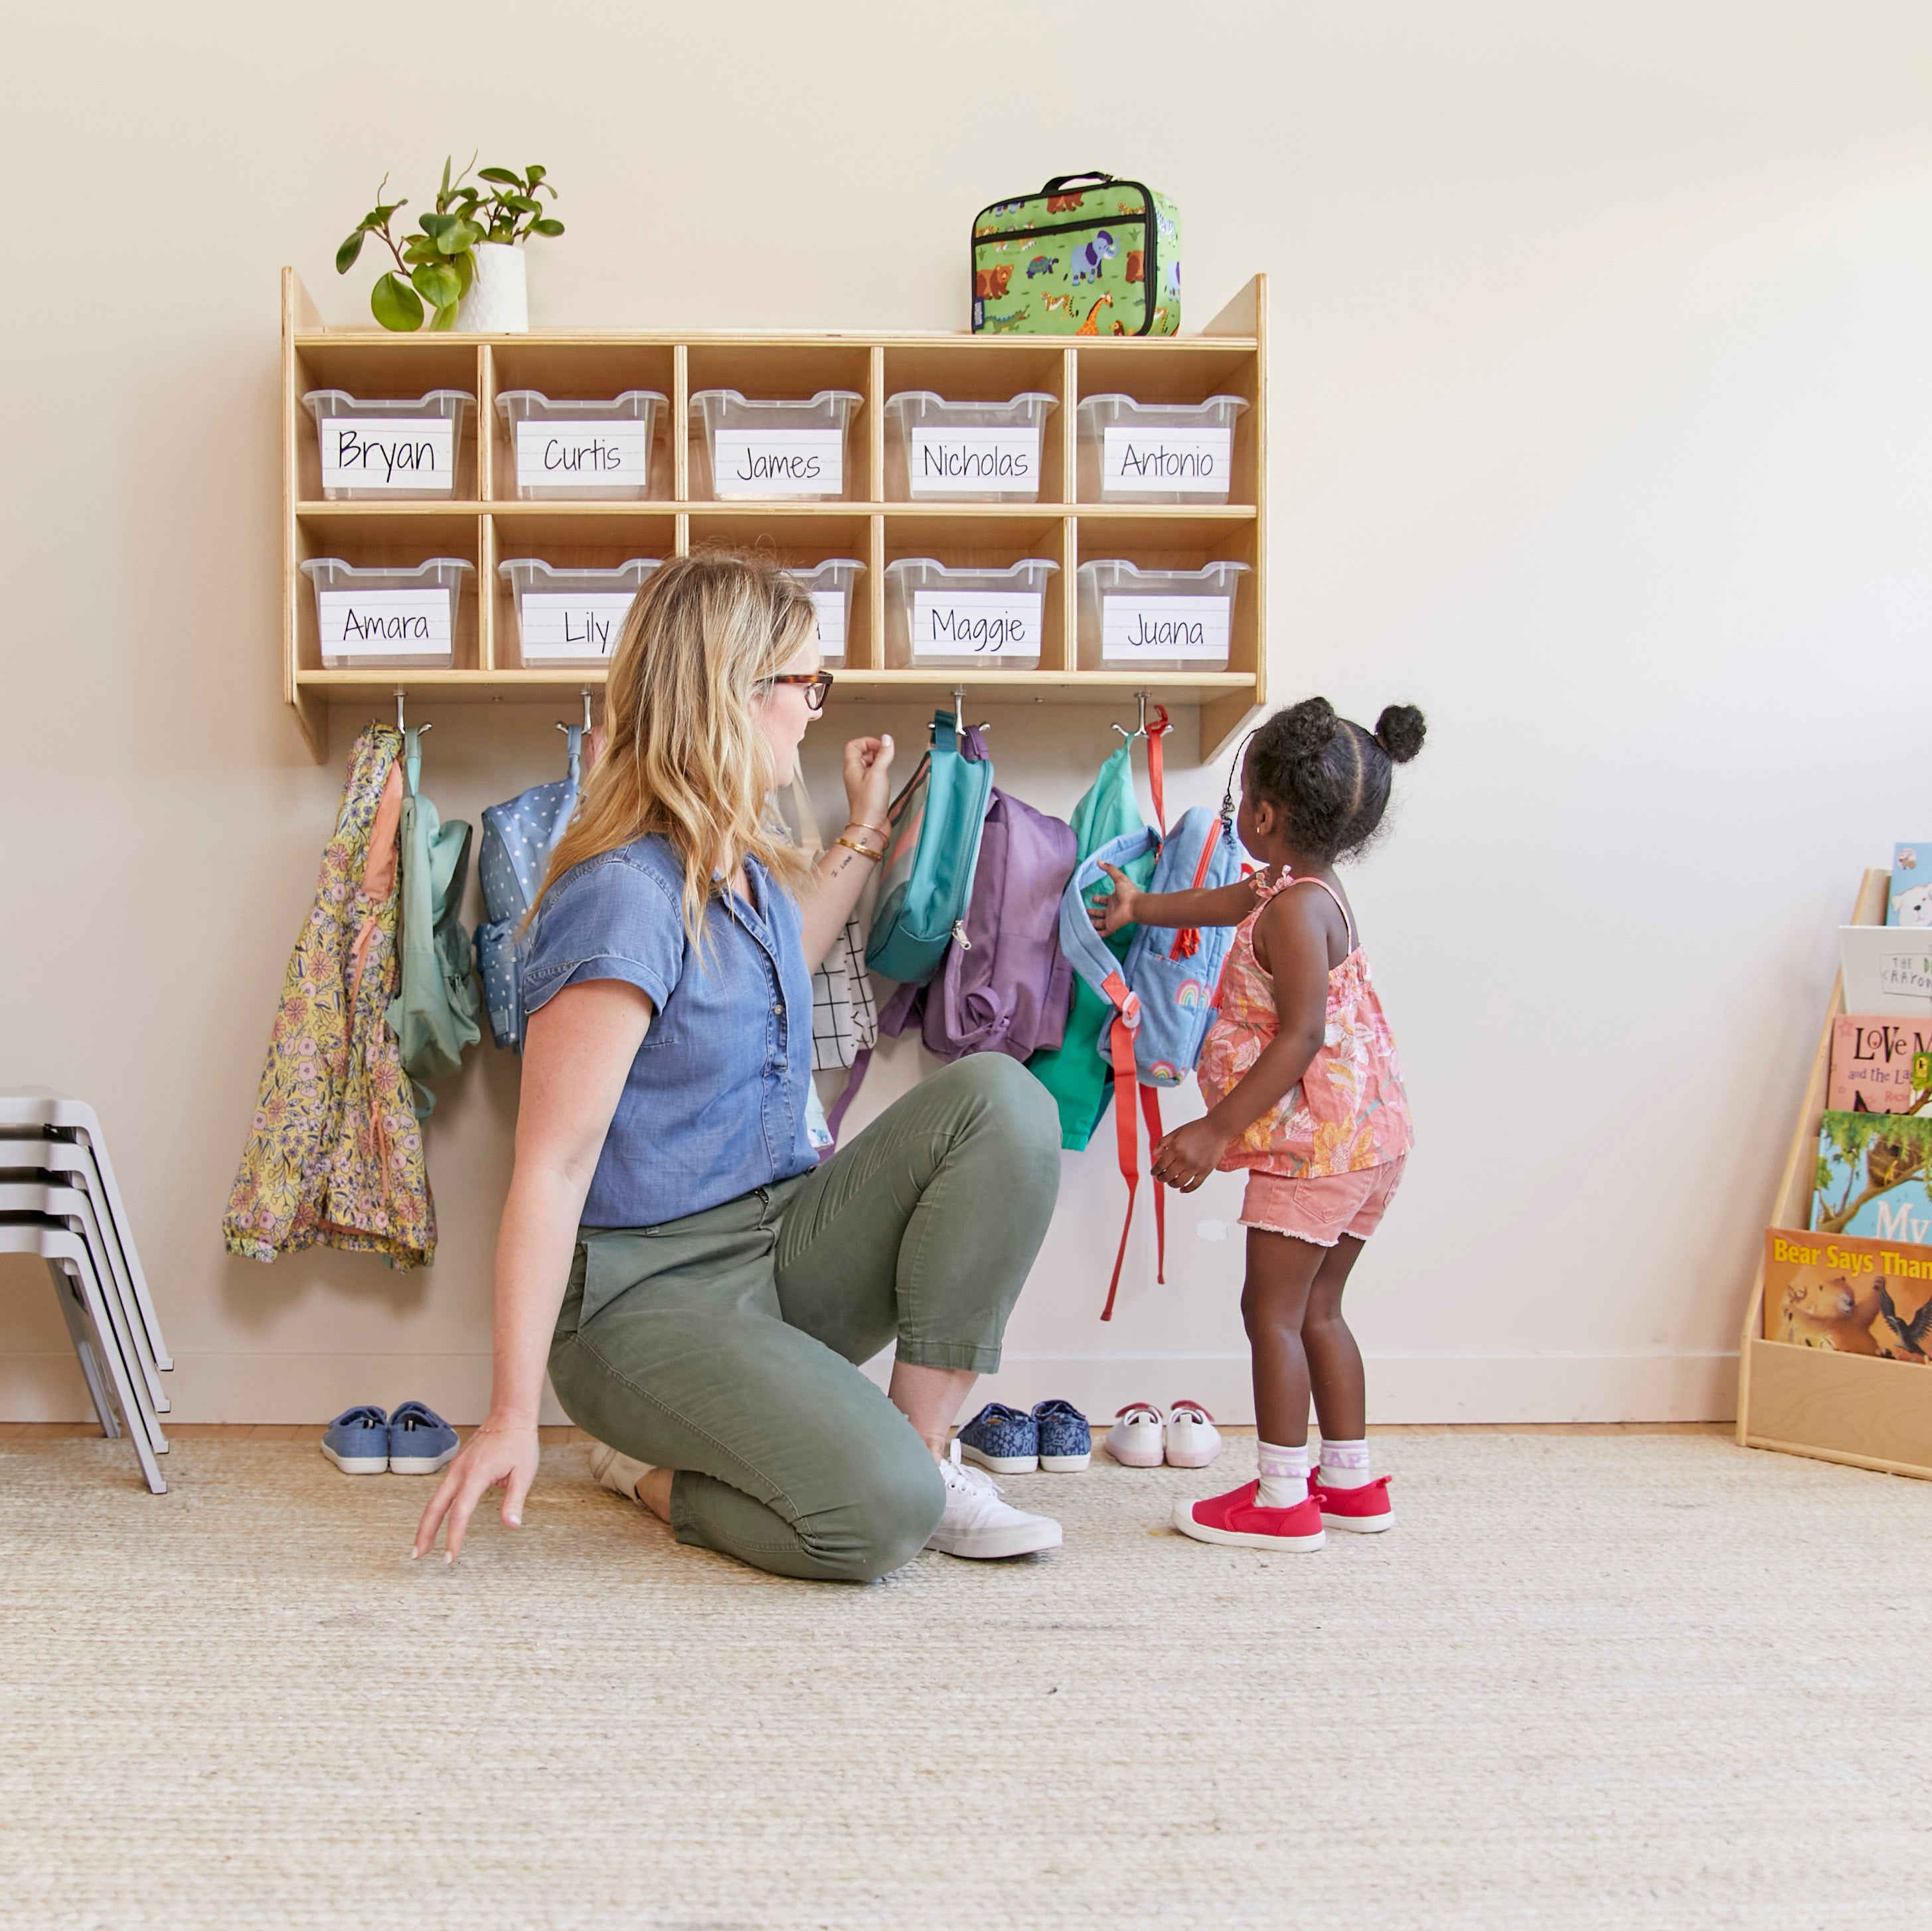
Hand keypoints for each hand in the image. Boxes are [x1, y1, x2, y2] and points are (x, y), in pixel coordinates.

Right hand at [412, 1413, 539, 1562]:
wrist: (510, 1415)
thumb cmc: (518, 1442)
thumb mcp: (524, 1473)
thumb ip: (514, 1501)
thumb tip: (512, 1525)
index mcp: (475, 1475)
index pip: (459, 1514)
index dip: (453, 1538)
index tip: (450, 1557)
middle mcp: (460, 1472)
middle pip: (434, 1508)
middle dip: (424, 1533)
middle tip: (417, 1555)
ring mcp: (455, 1468)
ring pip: (434, 1500)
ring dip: (427, 1523)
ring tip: (423, 1545)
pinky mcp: (457, 1466)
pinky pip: (442, 1491)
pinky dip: (435, 1509)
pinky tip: (436, 1521)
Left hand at [842, 734, 894, 835]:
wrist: (870, 826)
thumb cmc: (869, 804)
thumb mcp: (878, 773)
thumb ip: (883, 755)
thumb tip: (886, 740)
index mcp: (851, 768)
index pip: (854, 745)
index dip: (867, 742)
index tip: (880, 745)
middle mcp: (854, 774)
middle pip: (861, 753)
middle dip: (874, 750)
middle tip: (885, 754)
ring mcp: (861, 783)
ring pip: (868, 764)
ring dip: (878, 761)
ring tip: (886, 766)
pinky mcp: (869, 791)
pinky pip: (873, 775)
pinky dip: (881, 772)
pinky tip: (887, 778)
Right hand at [1087, 861, 1138, 936]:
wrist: (1135, 905)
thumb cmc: (1128, 892)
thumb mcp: (1118, 877)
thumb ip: (1109, 869)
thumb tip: (1099, 861)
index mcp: (1113, 899)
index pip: (1104, 900)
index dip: (1098, 899)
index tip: (1092, 898)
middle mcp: (1112, 909)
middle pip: (1101, 912)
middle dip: (1093, 911)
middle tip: (1085, 910)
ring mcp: (1111, 918)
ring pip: (1100, 922)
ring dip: (1093, 922)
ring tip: (1084, 921)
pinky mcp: (1111, 926)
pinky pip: (1102, 932)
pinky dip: (1096, 934)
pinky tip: (1089, 933)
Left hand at [1151, 1119, 1229, 1191]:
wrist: (1218, 1128)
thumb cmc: (1197, 1128)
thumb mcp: (1177, 1132)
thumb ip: (1163, 1142)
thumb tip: (1155, 1155)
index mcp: (1175, 1148)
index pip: (1160, 1165)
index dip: (1154, 1171)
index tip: (1153, 1173)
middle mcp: (1184, 1159)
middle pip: (1168, 1176)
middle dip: (1161, 1178)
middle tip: (1160, 1178)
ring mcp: (1195, 1166)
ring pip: (1179, 1183)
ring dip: (1172, 1184)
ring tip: (1170, 1182)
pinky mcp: (1205, 1171)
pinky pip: (1194, 1185)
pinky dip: (1186, 1189)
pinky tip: (1182, 1189)